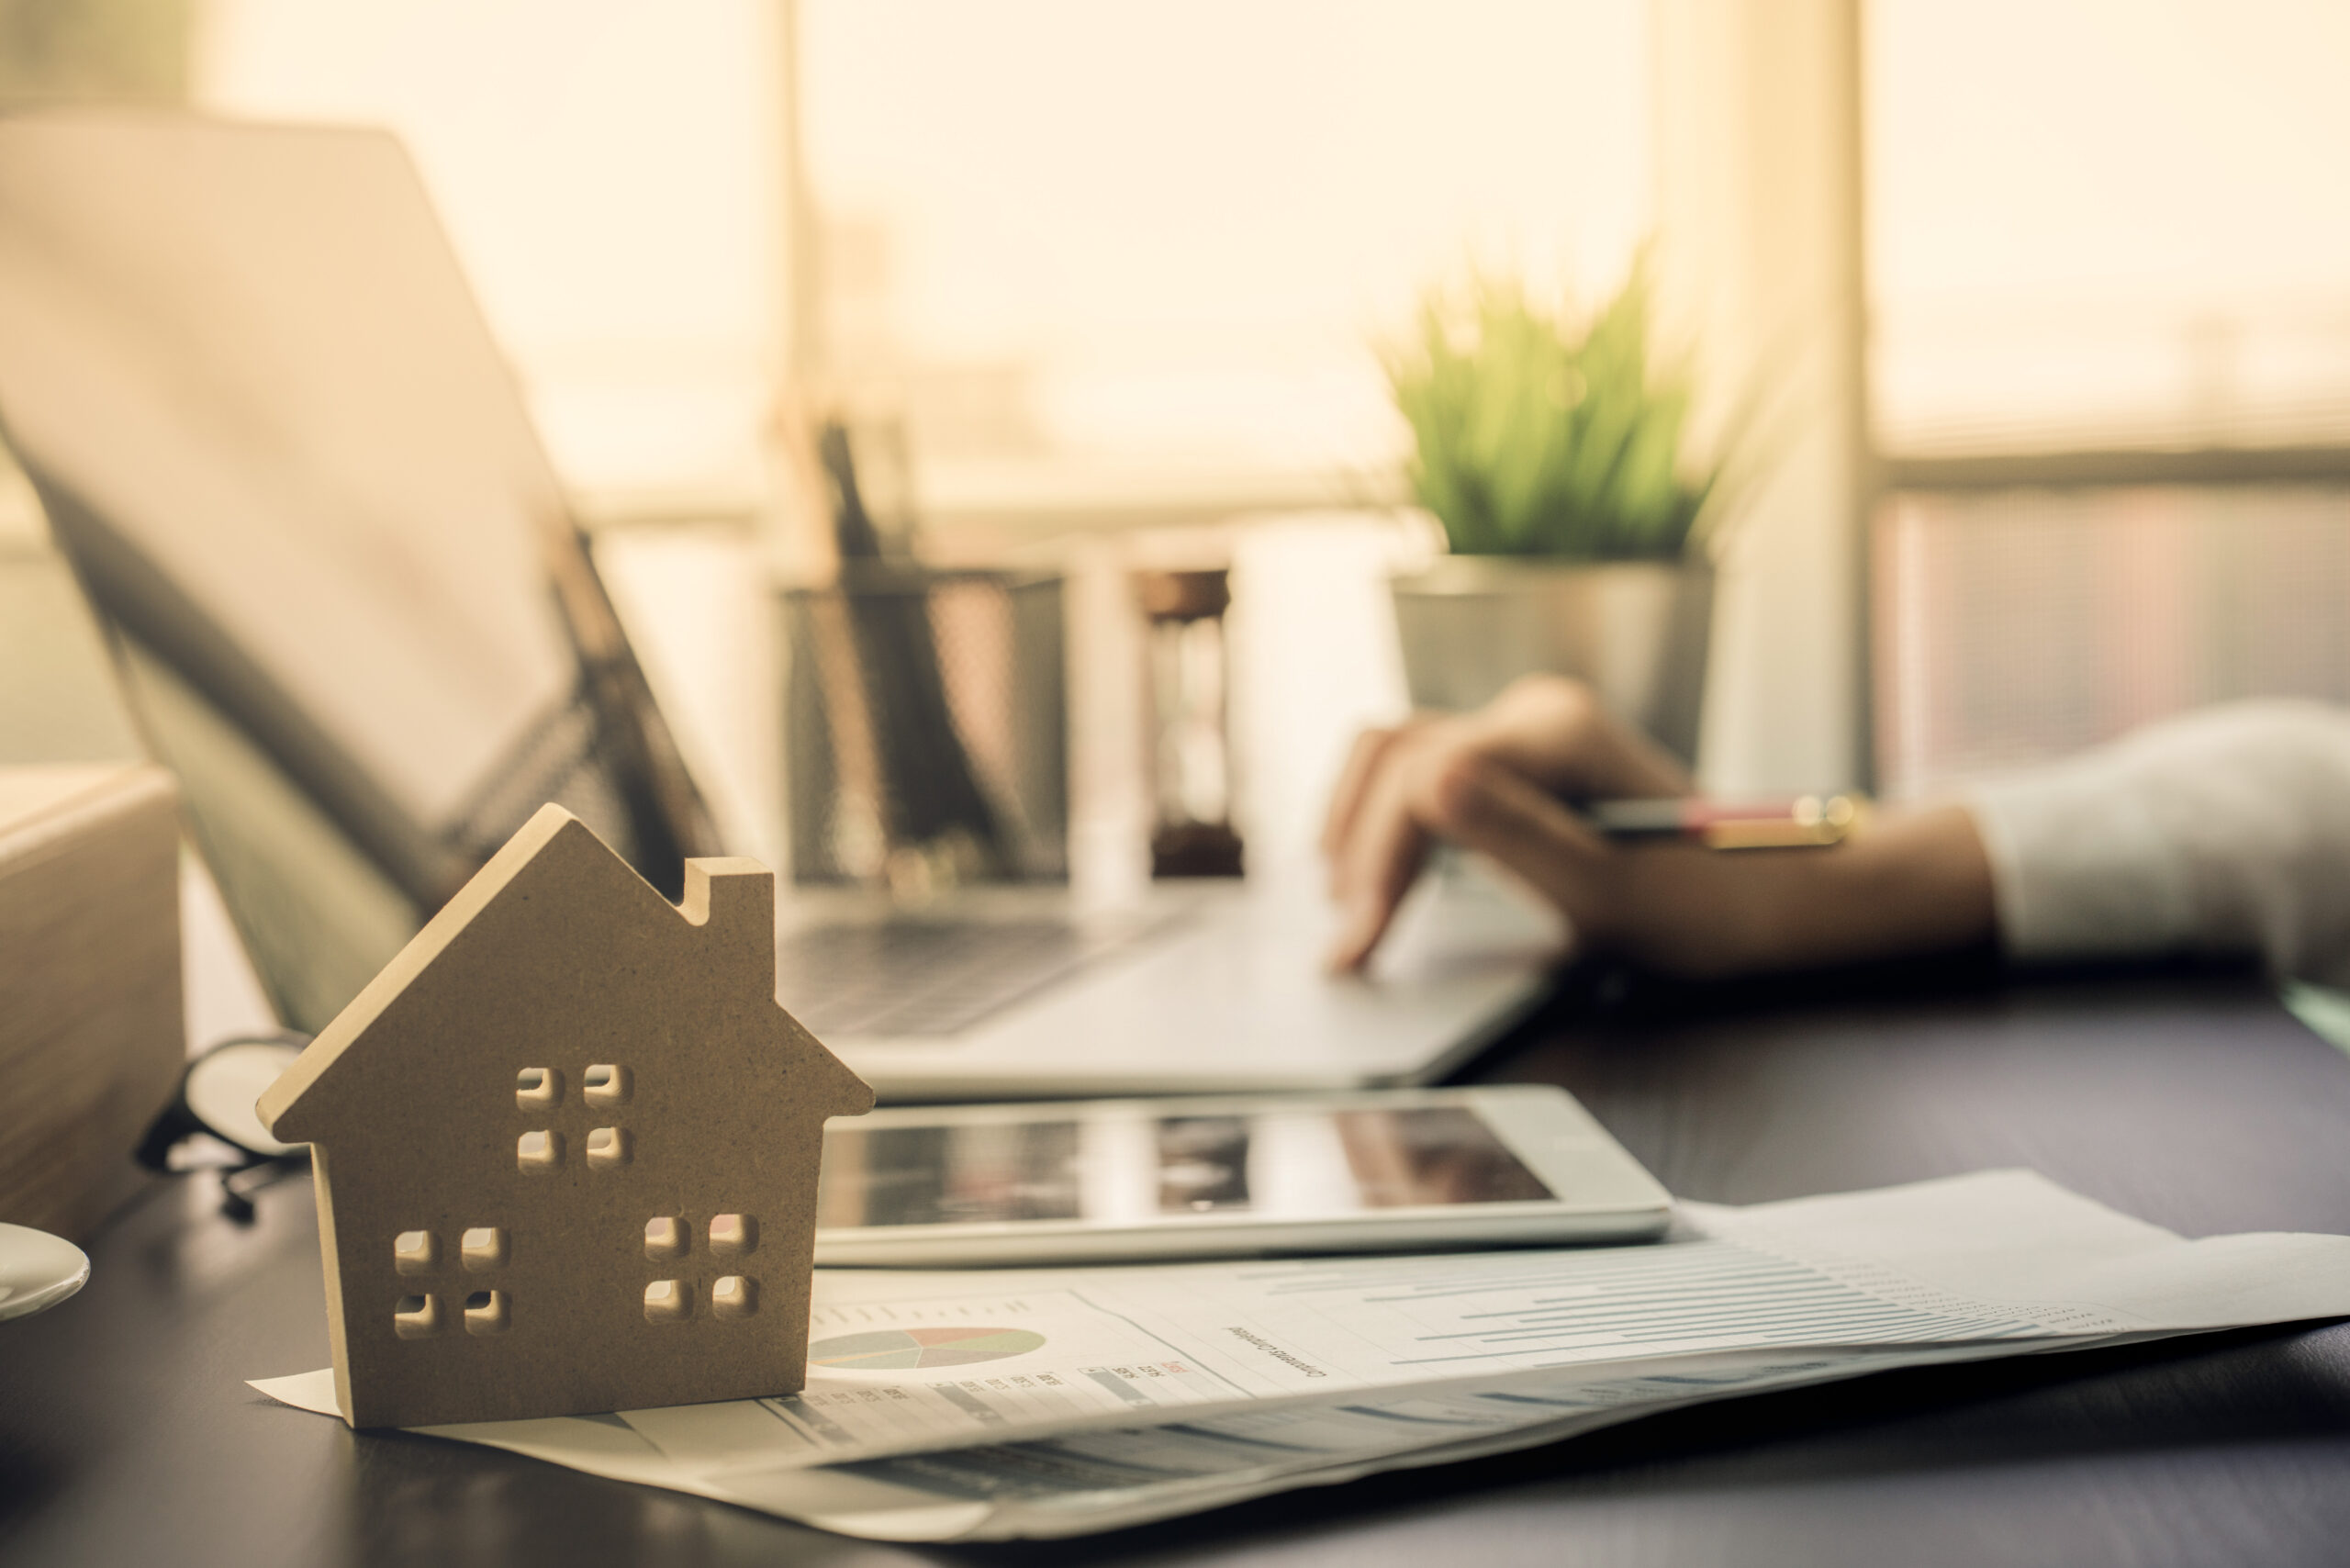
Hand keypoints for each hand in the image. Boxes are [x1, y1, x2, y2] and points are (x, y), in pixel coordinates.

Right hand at [1319, 675, 1996, 976]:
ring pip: (1396, 753)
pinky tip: (1371, 873)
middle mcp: (1532, 713)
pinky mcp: (1519, 759)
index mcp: (1555, 731)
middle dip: (1357, 851)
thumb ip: (1520, 837)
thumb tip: (1429, 785)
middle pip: (1395, 757)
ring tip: (1344, 908)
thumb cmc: (1707, 904)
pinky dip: (1383, 819)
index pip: (1422, 780)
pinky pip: (1421, 767)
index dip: (1379, 863)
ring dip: (1357, 826)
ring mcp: (1523, 730)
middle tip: (1346, 947)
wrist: (1773, 895)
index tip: (1359, 946)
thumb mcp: (1611, 892)